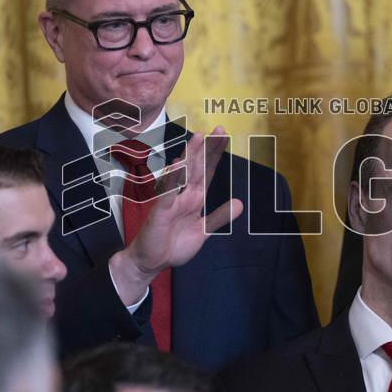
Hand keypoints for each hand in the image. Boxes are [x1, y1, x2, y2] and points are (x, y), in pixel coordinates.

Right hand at [110, 127, 242, 303]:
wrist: (151, 262)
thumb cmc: (173, 245)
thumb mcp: (203, 232)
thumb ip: (219, 217)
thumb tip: (239, 203)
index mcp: (194, 199)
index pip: (207, 172)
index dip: (215, 155)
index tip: (224, 136)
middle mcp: (183, 195)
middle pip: (197, 167)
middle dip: (207, 148)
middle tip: (218, 129)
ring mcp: (171, 201)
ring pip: (182, 174)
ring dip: (190, 156)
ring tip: (198, 138)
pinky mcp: (160, 212)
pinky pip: (167, 194)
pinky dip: (172, 181)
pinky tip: (177, 167)